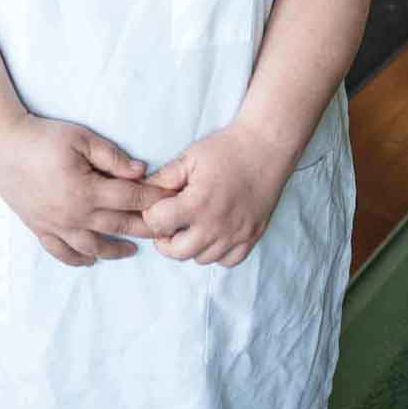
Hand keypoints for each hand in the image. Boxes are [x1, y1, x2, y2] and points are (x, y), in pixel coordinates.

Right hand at [0, 115, 173, 267]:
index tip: (172, 199)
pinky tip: (91, 259)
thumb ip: (112, 156)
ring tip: (132, 250)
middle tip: (164, 230)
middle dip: (144, 228)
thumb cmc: (42, 138)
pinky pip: (62, 252)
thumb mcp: (80, 138)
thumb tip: (140, 171)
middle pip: (118, 226)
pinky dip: (78, 259)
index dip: (154, 198)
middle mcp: (73, 214)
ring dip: (115, 250)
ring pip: (92, 246)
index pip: (130, 197)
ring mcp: (56, 225)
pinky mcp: (39, 228)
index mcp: (86, 190)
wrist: (0, 146)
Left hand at [142, 122, 292, 267]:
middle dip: (165, 239)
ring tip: (191, 225)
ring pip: (201, 258)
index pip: (158, 224)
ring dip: (190, 246)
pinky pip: (228, 261)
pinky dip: (216, 252)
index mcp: (198, 204)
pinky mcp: (252, 237)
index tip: (156, 207)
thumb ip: (163, 178)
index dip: (151, 215)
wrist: (266, 147)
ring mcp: (236, 235)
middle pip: (177, 252)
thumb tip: (141, 191)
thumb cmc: (227, 149)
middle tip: (167, 223)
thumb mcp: (189, 157)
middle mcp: (217, 226)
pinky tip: (213, 233)